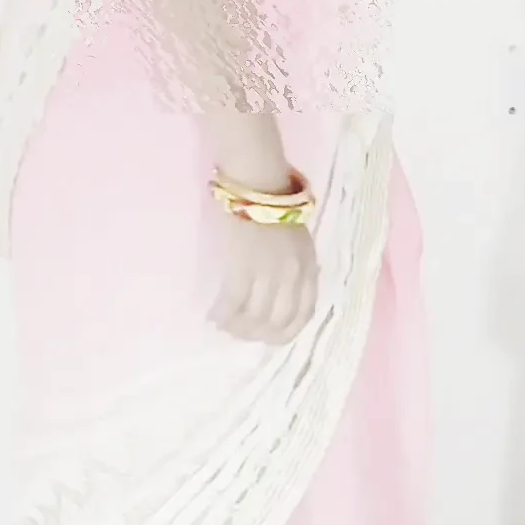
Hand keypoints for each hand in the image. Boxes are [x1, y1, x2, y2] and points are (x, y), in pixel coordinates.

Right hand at [207, 214, 319, 343]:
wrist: (259, 187)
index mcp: (309, 270)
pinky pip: (233, 302)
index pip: (304, 314)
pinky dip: (223, 315)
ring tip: (226, 326)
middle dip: (258, 334)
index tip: (270, 337)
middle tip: (242, 334)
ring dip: (238, 328)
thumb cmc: (278, 212)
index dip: (286, 332)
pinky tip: (215, 317)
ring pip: (254, 317)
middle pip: (277, 321)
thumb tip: (285, 299)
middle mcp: (292, 276)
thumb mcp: (302, 245)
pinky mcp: (242, 266)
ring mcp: (268, 273)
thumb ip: (299, 272)